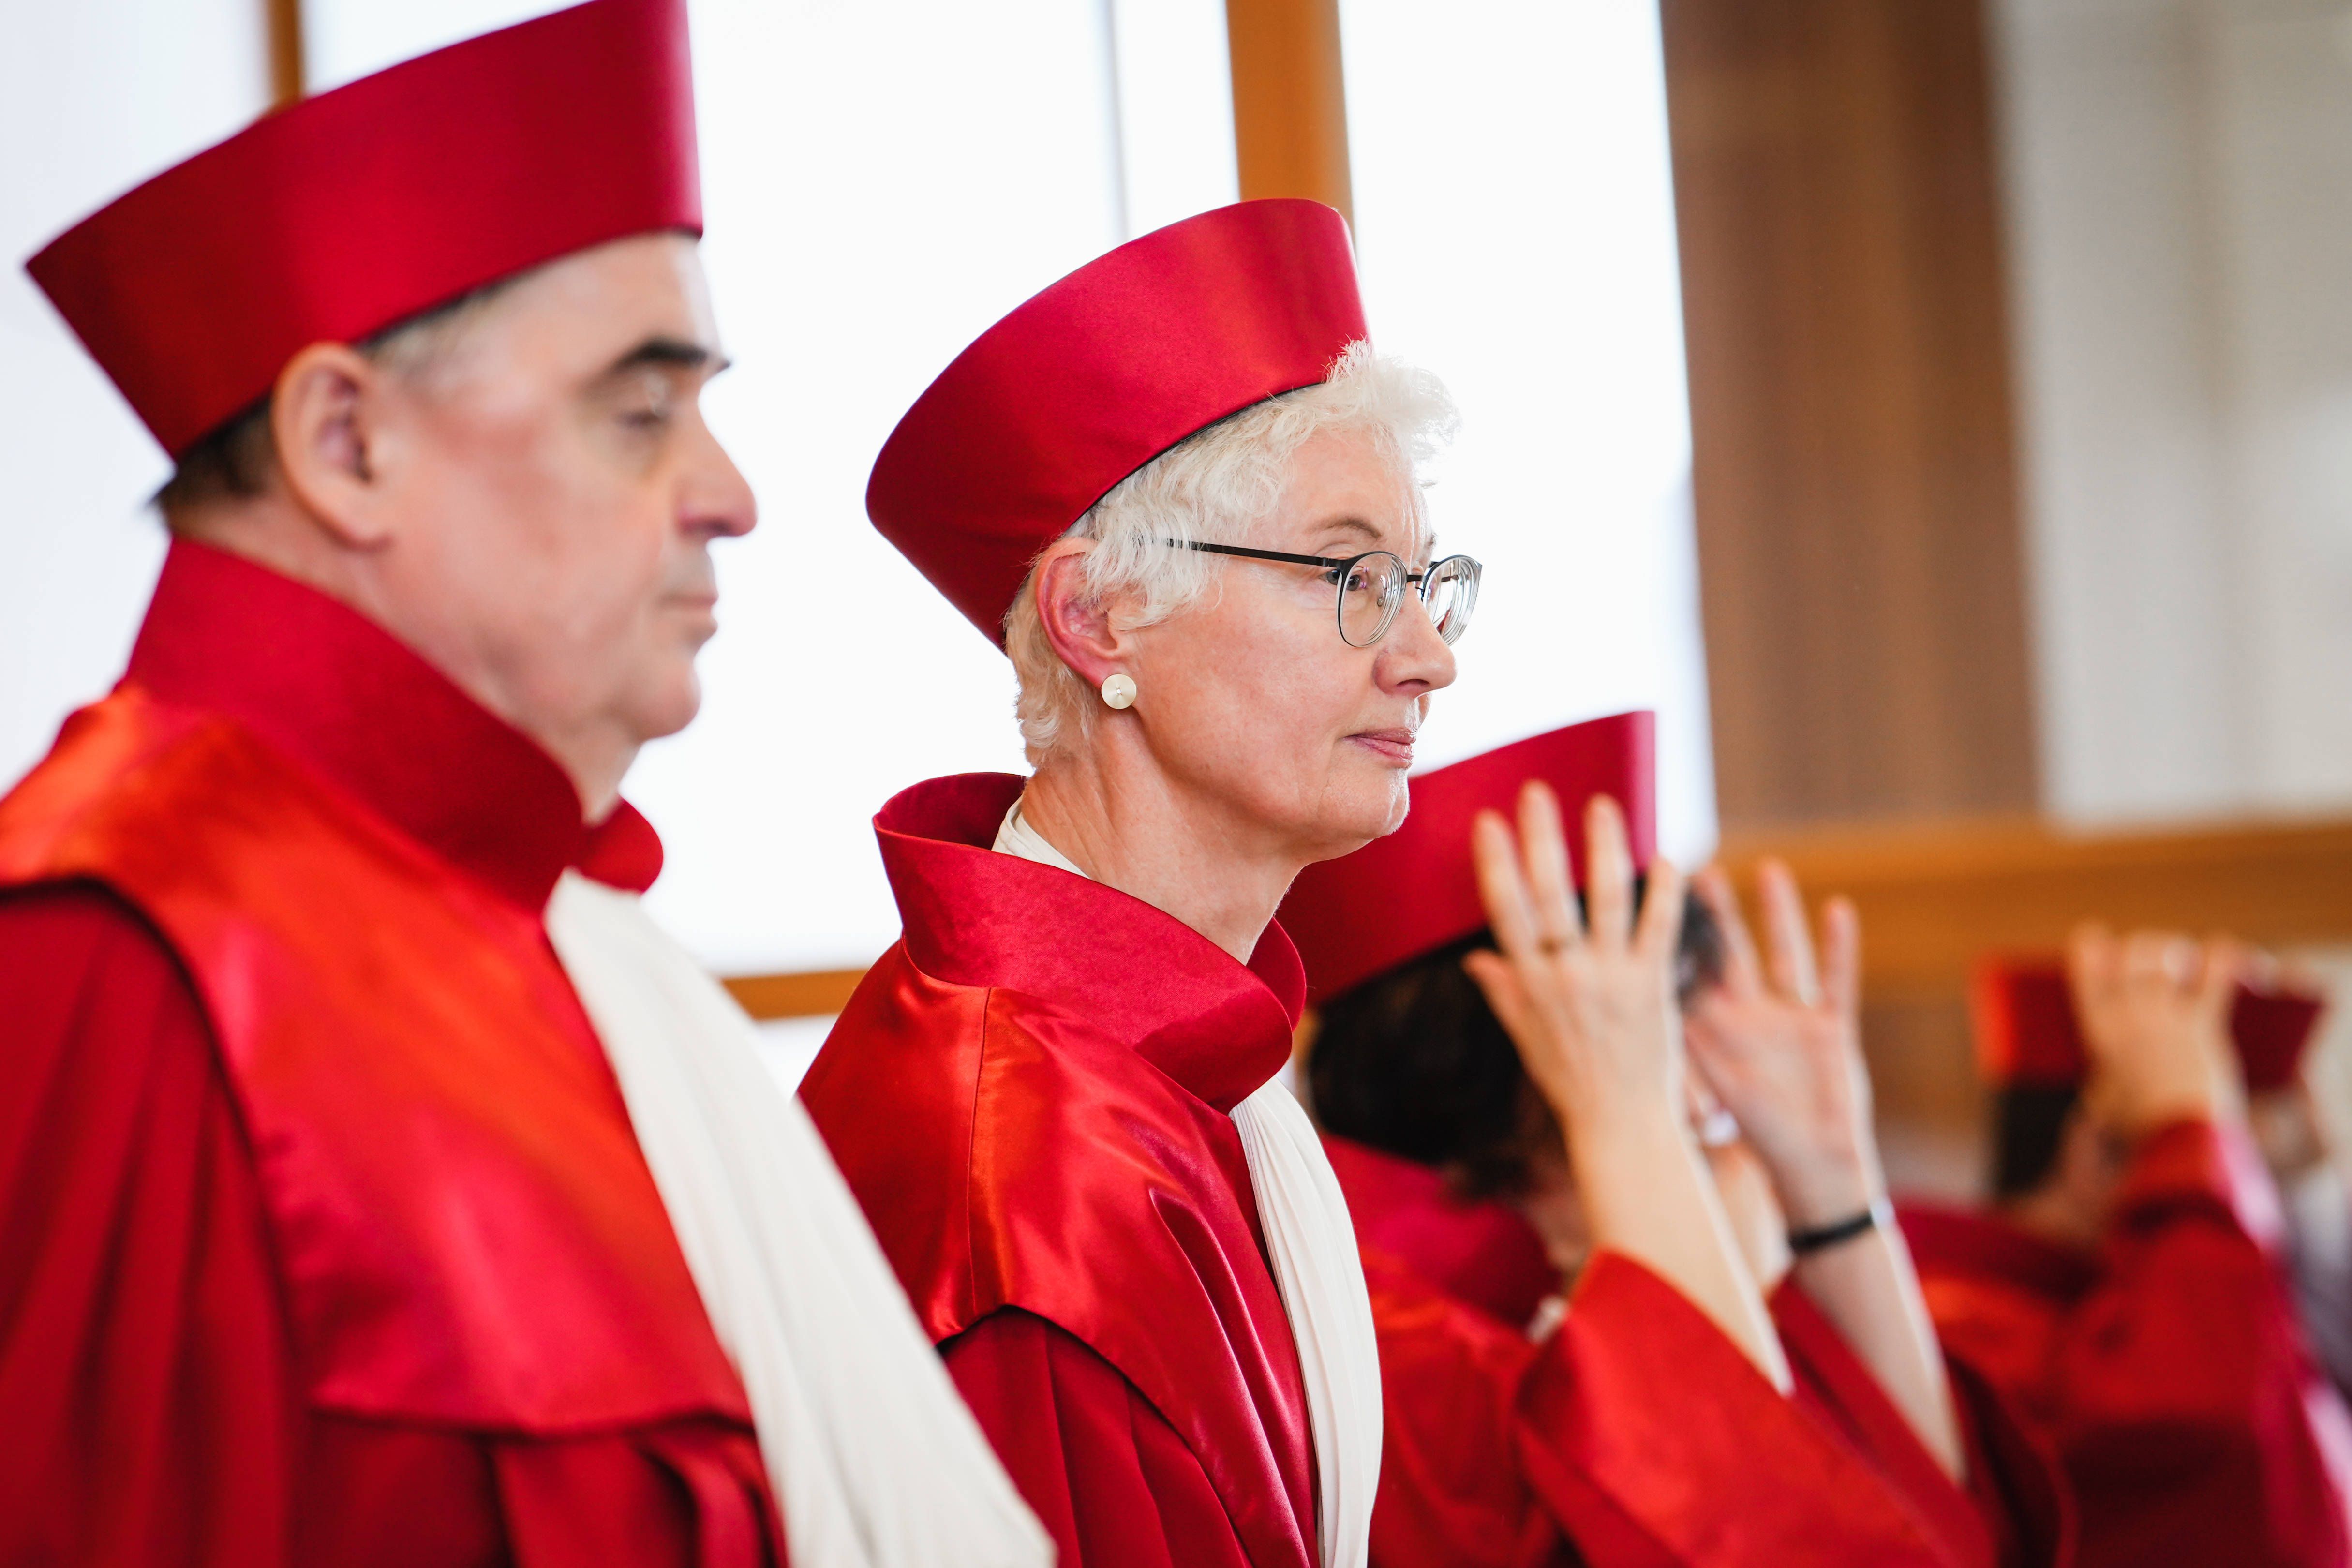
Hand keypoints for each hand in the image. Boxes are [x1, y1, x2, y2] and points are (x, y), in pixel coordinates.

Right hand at [1462, 786, 1687, 1143]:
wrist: (1621, 1125)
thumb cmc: (1571, 1084)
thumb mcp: (1527, 1038)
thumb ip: (1504, 993)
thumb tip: (1474, 960)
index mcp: (1531, 985)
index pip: (1505, 912)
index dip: (1496, 864)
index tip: (1488, 822)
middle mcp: (1567, 976)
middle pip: (1550, 895)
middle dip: (1542, 838)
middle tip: (1536, 792)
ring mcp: (1611, 979)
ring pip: (1608, 900)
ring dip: (1605, 848)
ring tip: (1603, 805)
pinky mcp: (1654, 986)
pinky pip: (1659, 928)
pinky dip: (1664, 891)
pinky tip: (1667, 857)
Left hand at [1682, 861, 1883, 1229]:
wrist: (1811, 1168)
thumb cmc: (1758, 1136)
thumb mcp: (1711, 1093)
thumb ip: (1677, 1058)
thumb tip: (1634, 1028)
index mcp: (1716, 1033)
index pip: (1690, 977)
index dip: (1673, 943)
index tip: (1651, 905)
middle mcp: (1751, 1017)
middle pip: (1731, 955)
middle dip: (1717, 915)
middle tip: (1697, 868)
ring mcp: (1792, 1018)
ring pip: (1783, 954)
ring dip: (1776, 915)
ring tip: (1767, 869)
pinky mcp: (1831, 1028)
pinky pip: (1835, 981)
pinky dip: (1839, 948)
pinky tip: (1838, 909)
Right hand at [2071, 923, 2245, 1141]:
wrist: (2176, 1135)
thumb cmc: (2137, 1125)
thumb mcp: (2103, 1102)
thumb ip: (2102, 1082)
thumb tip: (2103, 1081)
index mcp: (2096, 1027)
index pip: (2086, 967)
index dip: (2090, 945)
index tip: (2094, 935)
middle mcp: (2128, 1011)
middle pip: (2133, 952)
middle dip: (2142, 946)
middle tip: (2151, 953)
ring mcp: (2165, 1014)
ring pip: (2167, 956)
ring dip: (2174, 950)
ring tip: (2182, 957)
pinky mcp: (2203, 1024)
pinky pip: (2215, 978)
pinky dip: (2223, 960)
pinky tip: (2226, 949)